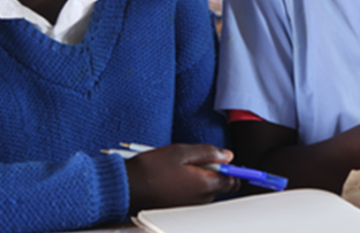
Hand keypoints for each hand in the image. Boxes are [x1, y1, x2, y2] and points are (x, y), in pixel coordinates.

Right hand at [124, 144, 239, 213]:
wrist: (126, 187)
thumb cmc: (151, 169)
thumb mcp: (182, 152)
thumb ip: (208, 152)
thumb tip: (227, 156)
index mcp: (205, 185)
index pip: (233, 182)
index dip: (233, 169)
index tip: (227, 160)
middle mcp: (201, 200)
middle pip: (219, 185)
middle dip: (213, 171)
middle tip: (197, 159)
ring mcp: (190, 206)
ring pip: (205, 190)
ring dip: (200, 178)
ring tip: (180, 167)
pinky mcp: (179, 208)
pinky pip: (192, 196)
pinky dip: (188, 186)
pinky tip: (174, 178)